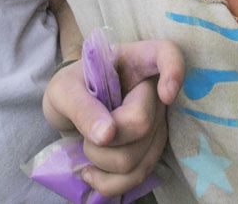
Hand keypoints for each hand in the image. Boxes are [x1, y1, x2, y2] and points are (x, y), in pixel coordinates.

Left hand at [42, 39, 184, 197]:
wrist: (68, 115)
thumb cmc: (70, 90)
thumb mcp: (62, 91)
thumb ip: (81, 107)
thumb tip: (107, 135)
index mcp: (134, 62)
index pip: (167, 54)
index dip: (174, 72)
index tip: (165, 95)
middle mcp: (153, 92)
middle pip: (143, 123)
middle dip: (106, 138)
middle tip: (85, 133)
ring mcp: (156, 124)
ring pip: (140, 157)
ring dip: (103, 162)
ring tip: (87, 148)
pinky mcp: (150, 152)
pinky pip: (138, 177)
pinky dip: (109, 183)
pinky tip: (91, 173)